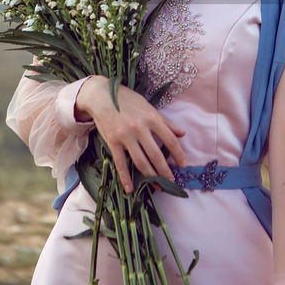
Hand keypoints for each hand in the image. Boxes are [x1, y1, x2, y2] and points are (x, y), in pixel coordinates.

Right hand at [79, 75, 185, 194]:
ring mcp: (125, 136)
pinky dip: (125, 177)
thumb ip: (165, 121)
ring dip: (150, 176)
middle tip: (171, 182)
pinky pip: (121, 163)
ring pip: (140, 161)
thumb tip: (182, 133)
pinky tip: (130, 189)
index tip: (183, 165)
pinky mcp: (112, 142)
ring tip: (157, 186)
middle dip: (165, 171)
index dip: (178, 154)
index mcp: (152, 118)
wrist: (101, 96)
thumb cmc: (127, 100)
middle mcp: (140, 128)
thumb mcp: (148, 107)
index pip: (170, 140)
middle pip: (156, 155)